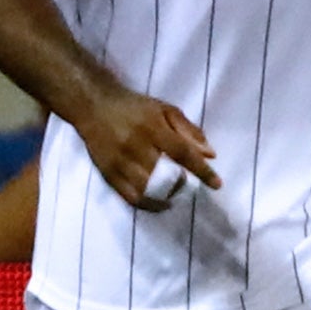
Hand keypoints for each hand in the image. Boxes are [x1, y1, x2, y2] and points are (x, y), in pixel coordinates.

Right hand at [76, 87, 221, 210]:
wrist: (93, 106)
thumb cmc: (136, 107)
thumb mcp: (166, 110)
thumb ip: (189, 131)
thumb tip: (211, 154)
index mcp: (152, 129)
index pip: (182, 153)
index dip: (201, 170)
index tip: (217, 184)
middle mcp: (135, 147)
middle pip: (164, 175)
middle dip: (182, 184)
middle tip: (190, 186)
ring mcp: (118, 162)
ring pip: (146, 189)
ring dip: (166, 196)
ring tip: (176, 193)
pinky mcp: (107, 173)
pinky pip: (128, 196)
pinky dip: (147, 204)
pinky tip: (159, 202)